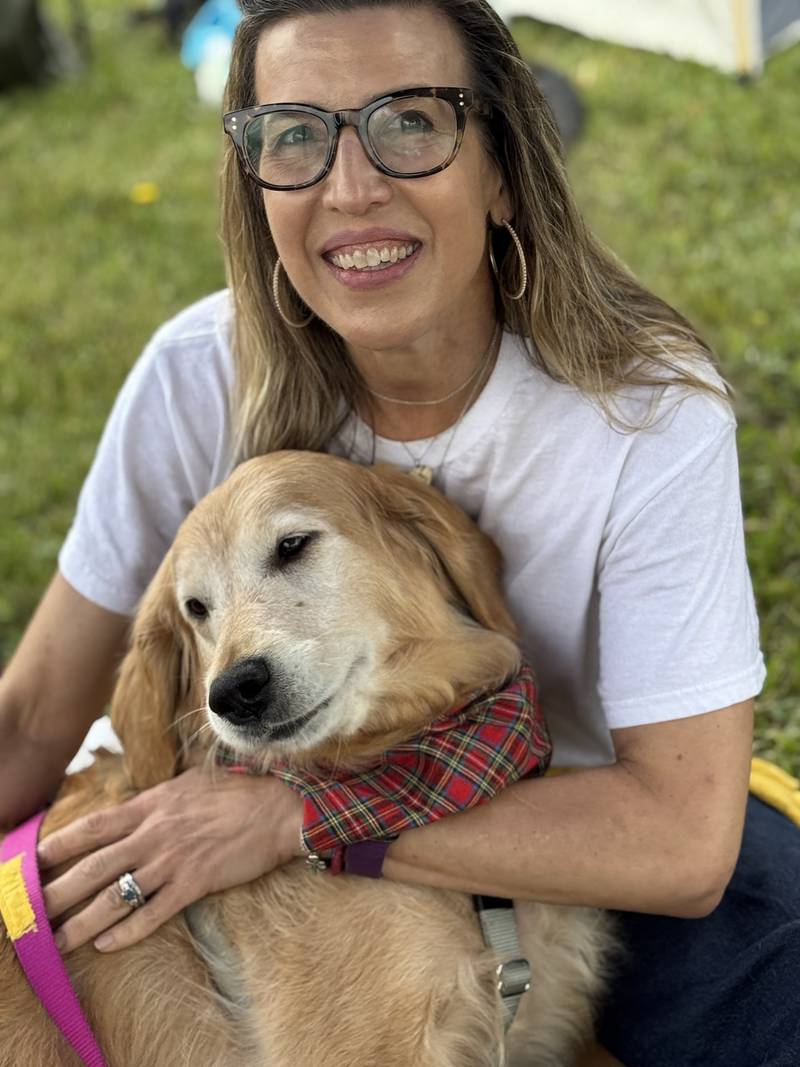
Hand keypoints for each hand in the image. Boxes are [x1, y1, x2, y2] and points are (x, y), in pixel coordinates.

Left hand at [38, 765, 303, 953]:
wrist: (278, 809)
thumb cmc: (237, 793)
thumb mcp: (189, 784)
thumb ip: (157, 800)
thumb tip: (134, 809)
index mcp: (152, 806)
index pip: (95, 826)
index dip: (62, 843)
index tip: (36, 859)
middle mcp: (155, 834)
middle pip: (95, 865)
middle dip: (59, 890)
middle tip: (35, 910)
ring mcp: (173, 860)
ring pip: (116, 896)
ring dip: (82, 922)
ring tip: (59, 941)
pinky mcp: (194, 883)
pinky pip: (152, 913)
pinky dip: (126, 932)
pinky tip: (106, 945)